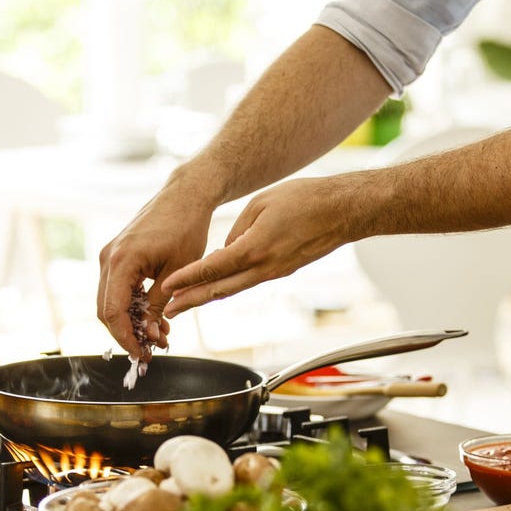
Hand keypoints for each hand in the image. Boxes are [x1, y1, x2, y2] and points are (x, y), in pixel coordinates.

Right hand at [97, 175, 216, 359]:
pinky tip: (153, 317)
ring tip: (159, 335)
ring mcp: (110, 255)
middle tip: (151, 350)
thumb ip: (159, 304)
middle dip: (127, 334)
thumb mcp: (178, 272)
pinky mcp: (118, 255)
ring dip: (130, 322)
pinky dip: (132, 306)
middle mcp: (108, 257)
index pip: (112, 311)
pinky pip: (117, 288)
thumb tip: (150, 334)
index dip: (125, 338)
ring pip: (110, 301)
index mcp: (121, 261)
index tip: (142, 355)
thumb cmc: (186, 227)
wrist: (185, 196)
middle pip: (106, 310)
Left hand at [162, 175, 362, 317]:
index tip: (167, 287)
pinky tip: (216, 287)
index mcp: (255, 248)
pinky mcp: (282, 271)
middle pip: (219, 289)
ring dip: (207, 298)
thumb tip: (224, 249)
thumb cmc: (306, 199)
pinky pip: (249, 282)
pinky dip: (229, 286)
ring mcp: (275, 272)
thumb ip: (237, 229)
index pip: (213, 268)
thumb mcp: (261, 203)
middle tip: (167, 311)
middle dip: (191, 301)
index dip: (187, 279)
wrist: (343, 211)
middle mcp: (264, 267)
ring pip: (234, 289)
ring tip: (185, 305)